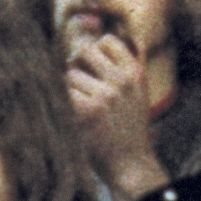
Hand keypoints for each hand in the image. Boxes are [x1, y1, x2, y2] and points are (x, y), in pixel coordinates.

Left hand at [64, 30, 162, 200]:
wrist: (131, 165)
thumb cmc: (129, 129)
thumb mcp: (138, 94)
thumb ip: (125, 67)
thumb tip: (101, 34)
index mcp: (135, 73)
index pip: (108, 41)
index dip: (96, 50)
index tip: (92, 66)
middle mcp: (121, 81)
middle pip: (85, 51)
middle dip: (77, 63)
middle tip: (79, 82)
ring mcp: (104, 95)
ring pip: (70, 74)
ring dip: (69, 88)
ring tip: (79, 107)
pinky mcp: (86, 112)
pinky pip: (63, 93)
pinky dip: (62, 103)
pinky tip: (71, 116)